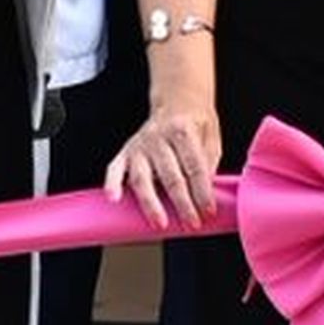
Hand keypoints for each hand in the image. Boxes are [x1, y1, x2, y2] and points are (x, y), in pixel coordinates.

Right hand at [106, 69, 225, 229]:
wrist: (177, 101)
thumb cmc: (195, 123)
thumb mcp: (211, 136)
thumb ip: (208, 162)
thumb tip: (207, 193)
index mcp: (182, 130)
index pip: (194, 167)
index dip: (203, 191)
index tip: (209, 210)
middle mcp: (158, 137)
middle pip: (170, 176)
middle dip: (182, 203)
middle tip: (192, 222)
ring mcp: (139, 145)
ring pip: (142, 177)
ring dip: (151, 203)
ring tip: (160, 223)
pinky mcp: (126, 151)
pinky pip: (114, 168)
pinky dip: (112, 183)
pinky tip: (113, 199)